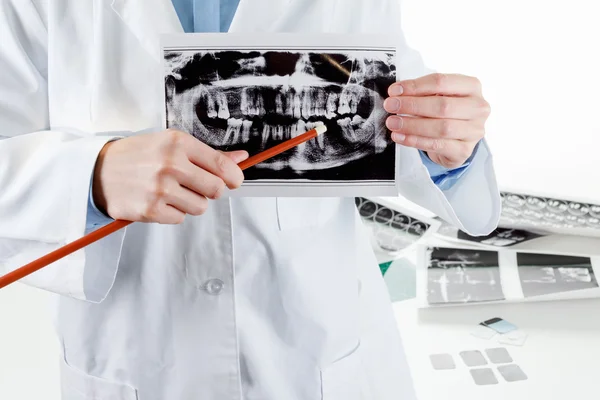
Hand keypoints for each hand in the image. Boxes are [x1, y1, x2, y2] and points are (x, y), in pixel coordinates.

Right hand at [92, 129, 247, 223]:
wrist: (98, 170)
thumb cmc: (138, 155)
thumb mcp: (171, 145)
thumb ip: (208, 154)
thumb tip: (241, 158)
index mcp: (178, 143)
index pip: (221, 165)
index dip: (234, 177)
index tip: (234, 181)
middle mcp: (170, 164)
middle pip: (216, 189)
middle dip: (211, 191)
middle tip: (196, 185)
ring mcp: (160, 188)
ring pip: (200, 207)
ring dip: (191, 202)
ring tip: (171, 191)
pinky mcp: (150, 210)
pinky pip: (180, 218)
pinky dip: (173, 212)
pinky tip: (159, 200)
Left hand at [383, 73, 490, 168]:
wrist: (457, 141)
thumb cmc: (446, 114)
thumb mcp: (438, 97)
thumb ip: (421, 93)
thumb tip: (397, 93)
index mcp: (471, 87)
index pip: (441, 82)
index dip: (415, 86)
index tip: (394, 91)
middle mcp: (478, 107)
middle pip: (442, 105)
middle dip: (412, 105)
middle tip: (391, 106)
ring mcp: (474, 130)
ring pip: (441, 127)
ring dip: (412, 125)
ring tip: (393, 123)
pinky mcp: (464, 150)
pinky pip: (437, 145)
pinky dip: (415, 141)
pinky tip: (400, 137)